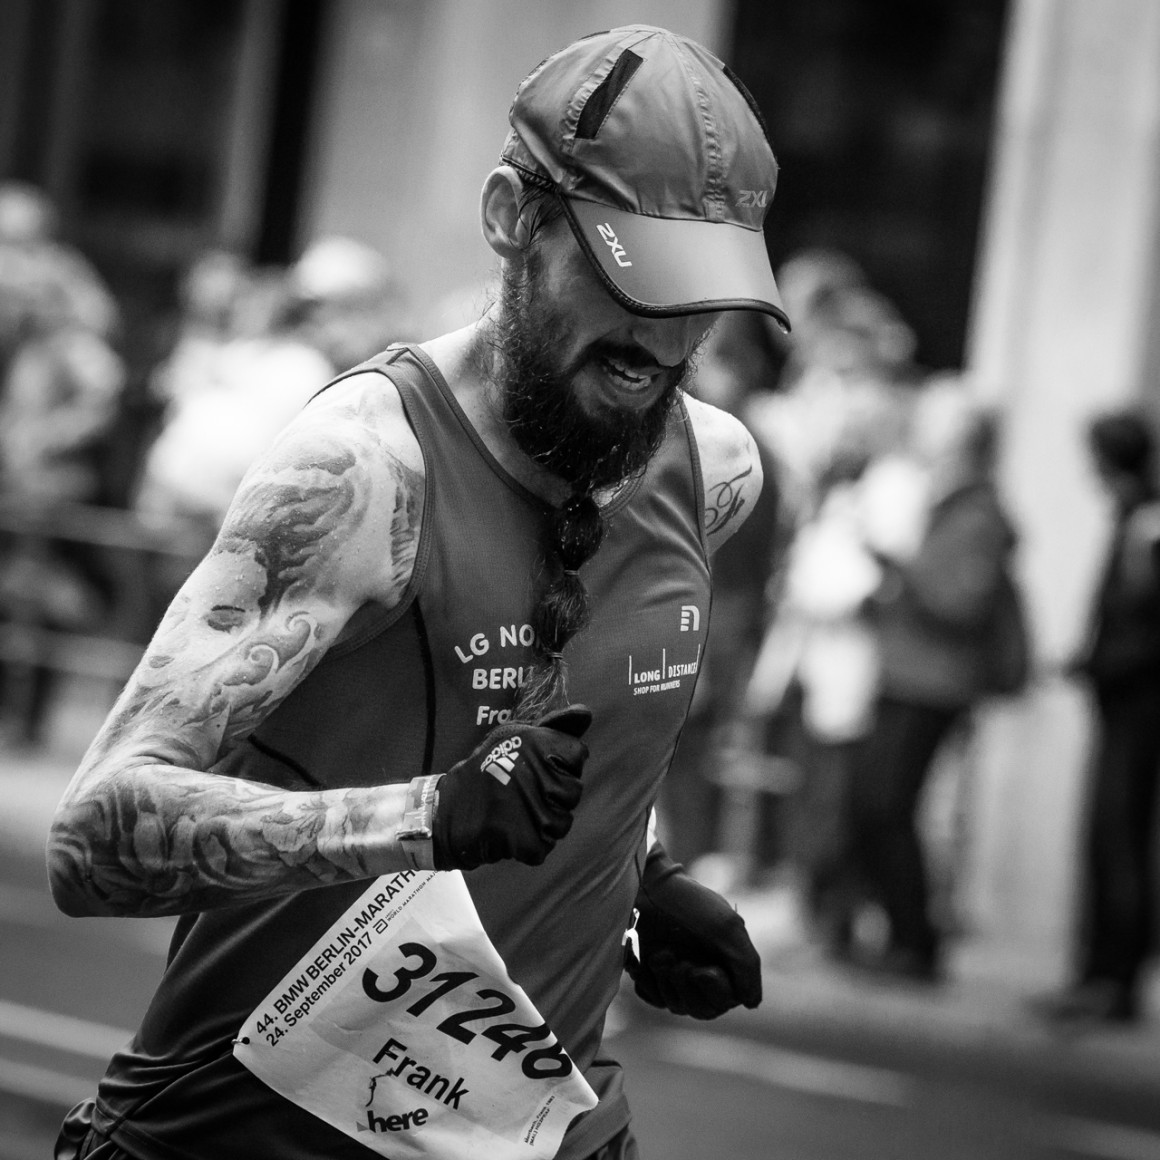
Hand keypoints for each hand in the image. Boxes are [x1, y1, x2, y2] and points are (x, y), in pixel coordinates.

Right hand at [432, 705, 590, 870]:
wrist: (445, 811)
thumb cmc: (485, 771)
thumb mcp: (516, 738)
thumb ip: (555, 727)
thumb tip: (585, 713)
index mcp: (539, 744)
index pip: (577, 754)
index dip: (561, 763)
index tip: (538, 767)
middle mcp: (542, 773)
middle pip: (574, 790)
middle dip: (554, 795)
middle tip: (524, 793)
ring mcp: (536, 810)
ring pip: (562, 821)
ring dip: (543, 821)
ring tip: (517, 812)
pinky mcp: (528, 841)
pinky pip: (545, 845)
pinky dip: (530, 844)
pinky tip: (511, 831)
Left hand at [626, 846, 761, 1018]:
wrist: (646, 888)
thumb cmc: (689, 904)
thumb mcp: (727, 928)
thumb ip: (747, 966)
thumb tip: (752, 1003)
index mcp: (725, 962)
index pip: (725, 1001)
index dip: (714, 989)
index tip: (701, 969)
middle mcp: (703, 971)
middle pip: (701, 1009)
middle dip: (686, 984)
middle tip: (675, 957)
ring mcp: (675, 974)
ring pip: (675, 1005)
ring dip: (665, 979)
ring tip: (661, 951)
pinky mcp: (650, 974)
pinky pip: (651, 997)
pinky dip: (648, 981)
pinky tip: (645, 958)